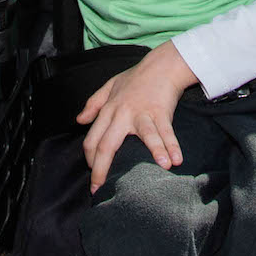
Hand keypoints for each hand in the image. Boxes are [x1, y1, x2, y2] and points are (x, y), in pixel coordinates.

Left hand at [76, 40, 197, 191]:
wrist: (161, 65)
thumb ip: (93, 103)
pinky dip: (172, 146)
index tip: (94, 178)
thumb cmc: (136, 77)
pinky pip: (166, 132)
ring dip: (152, 153)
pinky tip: (176, 160)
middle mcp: (122, 114)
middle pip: (107, 145)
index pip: (92, 139)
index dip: (90, 161)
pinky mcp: (161, 112)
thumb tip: (79, 120)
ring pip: (144, 136)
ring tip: (156, 169)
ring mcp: (142, 113)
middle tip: (100, 190)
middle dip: (101, 170)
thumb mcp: (109, 86)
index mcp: (108, 110)